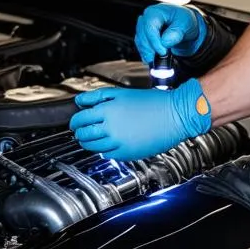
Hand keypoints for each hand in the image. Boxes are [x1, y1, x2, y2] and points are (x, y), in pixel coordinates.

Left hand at [70, 78, 211, 160]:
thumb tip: (80, 101)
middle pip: (84, 134)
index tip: (76, 123)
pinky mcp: (127, 153)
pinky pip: (108, 155)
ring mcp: (118, 142)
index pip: (80, 119)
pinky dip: (104, 150)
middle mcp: (110, 127)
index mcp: (107, 110)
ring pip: (93, 147)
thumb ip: (98, 97)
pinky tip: (109, 144)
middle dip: (79, 133)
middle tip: (81, 132)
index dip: (75, 121)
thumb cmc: (153, 102)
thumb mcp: (122, 93)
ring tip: (92, 139)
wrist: (174, 115)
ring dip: (89, 143)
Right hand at [135, 4, 206, 63]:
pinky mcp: (143, 37)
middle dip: (150, 49)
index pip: (150, 27)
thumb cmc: (183, 20)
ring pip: (140, 42)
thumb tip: (165, 42)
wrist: (183, 25)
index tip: (163, 52)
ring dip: (147, 53)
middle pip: (142, 35)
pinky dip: (146, 54)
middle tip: (160, 59)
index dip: (154, 41)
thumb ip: (176, 33)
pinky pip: (142, 46)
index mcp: (155, 12)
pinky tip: (152, 60)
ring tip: (158, 61)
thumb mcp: (185, 24)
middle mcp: (146, 18)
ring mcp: (143, 28)